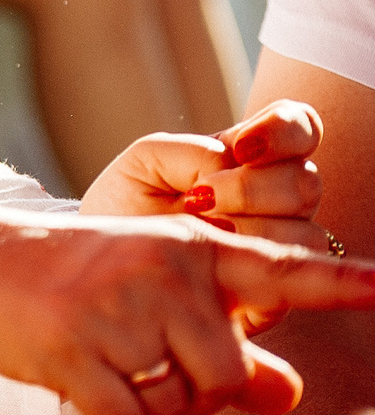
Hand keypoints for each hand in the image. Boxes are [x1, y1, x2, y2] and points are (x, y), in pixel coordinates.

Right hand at [0, 213, 374, 414]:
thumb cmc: (79, 277)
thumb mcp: (161, 295)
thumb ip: (232, 346)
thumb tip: (292, 396)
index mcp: (195, 250)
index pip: (287, 273)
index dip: (349, 285)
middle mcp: (162, 274)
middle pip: (232, 376)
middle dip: (204, 399)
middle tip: (160, 382)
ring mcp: (115, 313)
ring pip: (181, 406)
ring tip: (124, 385)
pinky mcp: (72, 354)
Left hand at [82, 101, 328, 251]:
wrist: (109, 263)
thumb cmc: (128, 204)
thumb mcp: (147, 160)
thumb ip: (192, 149)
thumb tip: (232, 163)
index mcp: (251, 154)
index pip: (301, 127)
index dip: (286, 130)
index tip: (243, 148)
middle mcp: (278, 195)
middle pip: (305, 181)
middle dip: (249, 189)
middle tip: (198, 198)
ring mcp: (283, 240)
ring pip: (306, 229)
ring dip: (249, 228)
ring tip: (202, 231)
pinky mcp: (280, 287)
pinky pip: (293, 270)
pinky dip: (252, 259)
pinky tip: (216, 256)